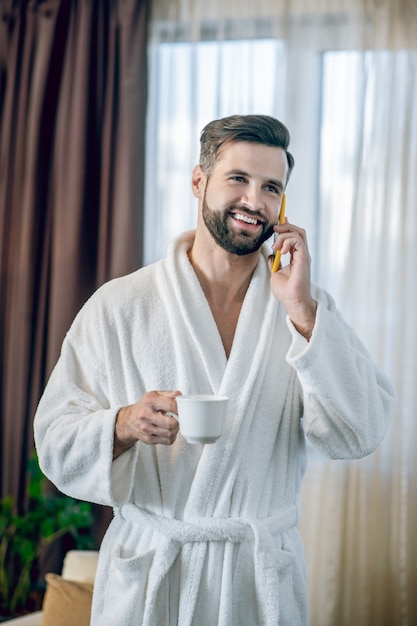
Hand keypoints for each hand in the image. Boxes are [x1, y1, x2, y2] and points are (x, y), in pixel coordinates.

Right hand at [113, 390, 180, 457]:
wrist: (129, 419)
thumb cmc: (145, 406)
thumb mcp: (154, 395)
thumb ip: (168, 394)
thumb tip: (179, 395)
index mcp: (149, 401)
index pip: (171, 405)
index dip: (180, 408)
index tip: (182, 409)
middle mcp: (146, 415)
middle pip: (171, 423)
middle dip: (178, 422)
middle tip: (178, 419)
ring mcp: (146, 428)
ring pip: (170, 434)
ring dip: (175, 430)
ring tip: (172, 424)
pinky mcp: (148, 439)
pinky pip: (167, 441)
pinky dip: (171, 437)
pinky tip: (167, 431)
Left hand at [269, 220, 316, 339]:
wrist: (292, 302)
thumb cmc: (286, 291)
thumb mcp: (275, 273)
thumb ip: (274, 262)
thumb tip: (270, 254)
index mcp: (297, 257)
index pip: (294, 236)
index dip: (287, 227)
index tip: (277, 223)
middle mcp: (302, 254)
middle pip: (298, 231)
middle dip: (286, 226)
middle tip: (274, 229)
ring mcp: (304, 256)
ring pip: (299, 233)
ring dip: (284, 235)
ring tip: (275, 246)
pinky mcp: (304, 258)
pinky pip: (298, 241)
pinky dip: (287, 241)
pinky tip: (280, 251)